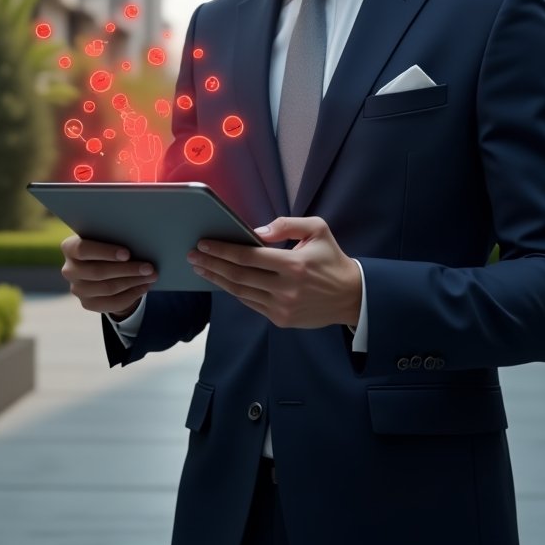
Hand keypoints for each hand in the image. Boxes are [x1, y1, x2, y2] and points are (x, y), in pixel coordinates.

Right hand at [60, 235, 156, 317]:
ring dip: (133, 282)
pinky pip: (111, 303)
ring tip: (151, 276)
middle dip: (127, 269)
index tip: (127, 253)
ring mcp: (77, 289)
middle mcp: (69, 270)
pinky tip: (144, 287)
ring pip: (108, 288)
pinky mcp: (87, 304)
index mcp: (70, 248)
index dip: (105, 252)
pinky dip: (131, 295)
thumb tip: (140, 241)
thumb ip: (115, 237)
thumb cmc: (108, 246)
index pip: (83, 249)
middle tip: (149, 267)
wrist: (103, 267)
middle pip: (98, 272)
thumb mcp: (108, 238)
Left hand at [187, 216, 361, 329]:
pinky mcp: (281, 319)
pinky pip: (250, 303)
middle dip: (212, 264)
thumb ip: (286, 225)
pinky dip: (233, 291)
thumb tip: (255, 231)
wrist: (351, 296)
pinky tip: (221, 281)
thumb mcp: (317, 229)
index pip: (249, 256)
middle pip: (238, 276)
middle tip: (192, 255)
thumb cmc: (331, 258)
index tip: (203, 243)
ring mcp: (282, 307)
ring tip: (200, 268)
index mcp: (294, 264)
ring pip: (240, 292)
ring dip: (217, 279)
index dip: (223, 249)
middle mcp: (286, 288)